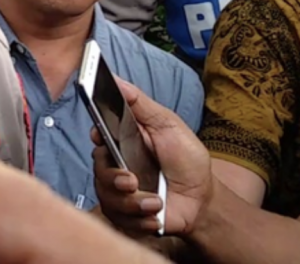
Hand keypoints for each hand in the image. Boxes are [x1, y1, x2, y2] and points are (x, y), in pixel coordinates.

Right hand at [92, 79, 212, 237]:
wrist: (204, 199)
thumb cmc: (186, 159)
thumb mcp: (168, 125)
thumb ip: (140, 104)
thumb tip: (116, 79)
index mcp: (123, 142)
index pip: (98, 136)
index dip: (96, 137)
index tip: (100, 137)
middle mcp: (116, 166)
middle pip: (98, 170)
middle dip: (113, 179)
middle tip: (132, 181)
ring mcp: (120, 192)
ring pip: (107, 198)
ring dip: (132, 203)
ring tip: (155, 203)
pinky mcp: (127, 216)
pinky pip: (119, 220)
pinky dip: (140, 219)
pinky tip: (156, 214)